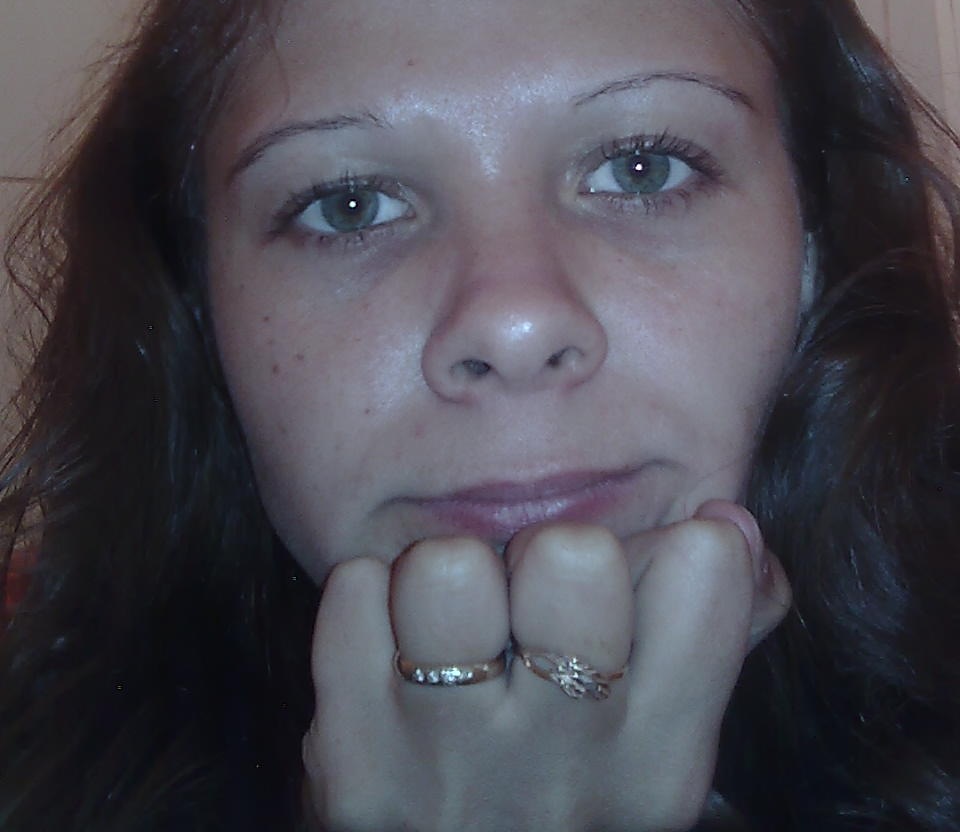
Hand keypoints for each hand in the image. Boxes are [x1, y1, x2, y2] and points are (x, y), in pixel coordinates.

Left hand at [301, 503, 789, 831]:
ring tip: (449, 628)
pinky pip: (355, 591)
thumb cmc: (556, 803)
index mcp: (661, 758)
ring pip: (448, 569)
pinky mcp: (352, 766)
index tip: (630, 586)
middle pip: (572, 554)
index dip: (663, 548)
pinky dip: (366, 598)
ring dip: (445, 574)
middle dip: (545, 553)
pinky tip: (384, 650)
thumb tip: (728, 522)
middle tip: (527, 607)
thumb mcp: (652, 746)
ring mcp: (450, 768)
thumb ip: (711, 629)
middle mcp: (564, 767)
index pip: (703, 565)